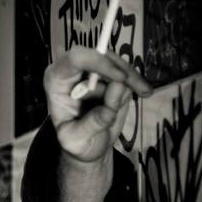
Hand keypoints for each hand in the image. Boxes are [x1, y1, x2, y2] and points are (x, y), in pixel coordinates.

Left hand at [44, 47, 152, 163]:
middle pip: (101, 56)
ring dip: (132, 78)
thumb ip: (94, 121)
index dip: (98, 62)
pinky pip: (127, 71)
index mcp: (57, 82)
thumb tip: (115, 93)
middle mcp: (74, 72)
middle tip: (139, 90)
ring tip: (144, 94)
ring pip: (117, 63)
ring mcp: (93, 72)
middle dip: (122, 71)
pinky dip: (137, 81)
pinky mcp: (110, 76)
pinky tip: (145, 92)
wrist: (89, 145)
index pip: (75, 59)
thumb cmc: (76, 141)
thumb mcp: (77, 140)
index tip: (120, 79)